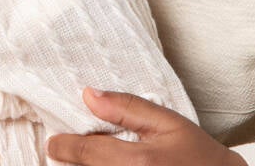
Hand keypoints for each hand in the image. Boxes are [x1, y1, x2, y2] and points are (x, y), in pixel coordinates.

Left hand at [46, 88, 247, 165]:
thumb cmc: (200, 156)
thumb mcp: (168, 123)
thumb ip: (126, 107)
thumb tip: (87, 95)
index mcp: (137, 163)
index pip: (84, 152)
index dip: (64, 146)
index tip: (55, 143)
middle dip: (73, 162)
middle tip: (68, 151)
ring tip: (86, 161)